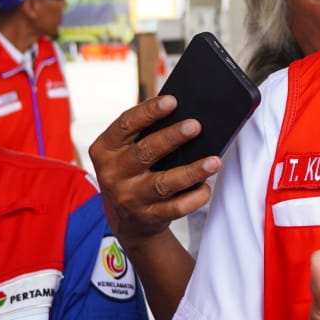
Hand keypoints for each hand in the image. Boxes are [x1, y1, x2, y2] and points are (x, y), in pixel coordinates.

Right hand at [88, 94, 220, 243]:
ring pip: (164, 183)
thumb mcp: (125, 151)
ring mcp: (130, 198)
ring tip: (214, 161)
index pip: (125, 125)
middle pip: (145, 152)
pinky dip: (195, 196)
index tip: (172, 101)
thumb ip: (144, 133)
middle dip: (172, 137)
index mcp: (105, 150)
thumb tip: (184, 115)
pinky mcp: (149, 216)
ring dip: (192, 171)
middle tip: (195, 125)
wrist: (126, 219)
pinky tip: (206, 187)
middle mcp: (113, 174)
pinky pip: (177, 207)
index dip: (149, 112)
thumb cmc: (132, 171)